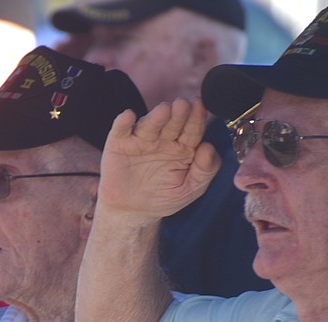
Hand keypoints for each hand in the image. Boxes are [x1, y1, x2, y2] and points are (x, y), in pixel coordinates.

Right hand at [99, 98, 220, 222]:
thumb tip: (209, 147)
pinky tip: (128, 116)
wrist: (132, 212)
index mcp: (184, 146)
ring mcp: (141, 140)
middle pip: (172, 123)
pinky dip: (123, 122)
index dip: (197, 118)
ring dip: (156, 117)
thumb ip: (205, 170)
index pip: (192, 129)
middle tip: (183, 104)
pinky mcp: (118, 144)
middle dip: (178, 113)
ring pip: (149, 125)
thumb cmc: (164, 197)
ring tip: (164, 110)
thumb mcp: (190, 189)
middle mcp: (163, 138)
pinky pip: (120, 130)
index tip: (200, 106)